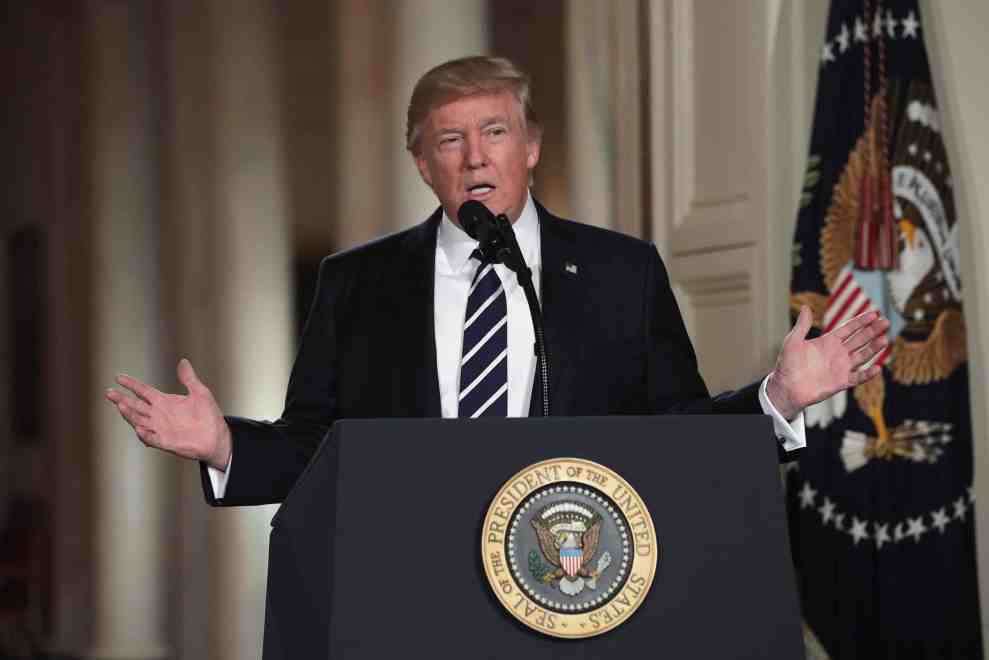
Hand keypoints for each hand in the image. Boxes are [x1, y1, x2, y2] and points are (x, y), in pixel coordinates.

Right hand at [105, 358, 231, 470]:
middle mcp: (158, 415)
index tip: (119, 377)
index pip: (143, 391)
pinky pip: (152, 438)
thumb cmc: (208, 415)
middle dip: (122, 399)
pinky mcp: (166, 442)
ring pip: (139, 421)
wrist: (217, 436)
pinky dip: (145, 434)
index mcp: (164, 402)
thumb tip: (183, 361)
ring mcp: (160, 429)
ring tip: (121, 405)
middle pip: (135, 406)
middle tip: (109, 393)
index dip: (131, 384)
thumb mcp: (200, 393)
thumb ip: (189, 378)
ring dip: (129, 415)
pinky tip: (139, 428)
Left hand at [766, 306, 889, 419]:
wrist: (786, 387)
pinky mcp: (841, 382)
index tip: (874, 313)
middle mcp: (838, 353)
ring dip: (874, 348)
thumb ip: (802, 325)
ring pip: (862, 356)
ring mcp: (841, 367)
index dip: (861, 321)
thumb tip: (805, 306)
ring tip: (885, 339)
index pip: (849, 328)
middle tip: (886, 322)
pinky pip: (858, 377)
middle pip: (860, 339)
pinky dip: (868, 374)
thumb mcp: (793, 341)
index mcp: (828, 342)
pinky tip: (877, 368)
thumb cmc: (788, 364)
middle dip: (873, 331)